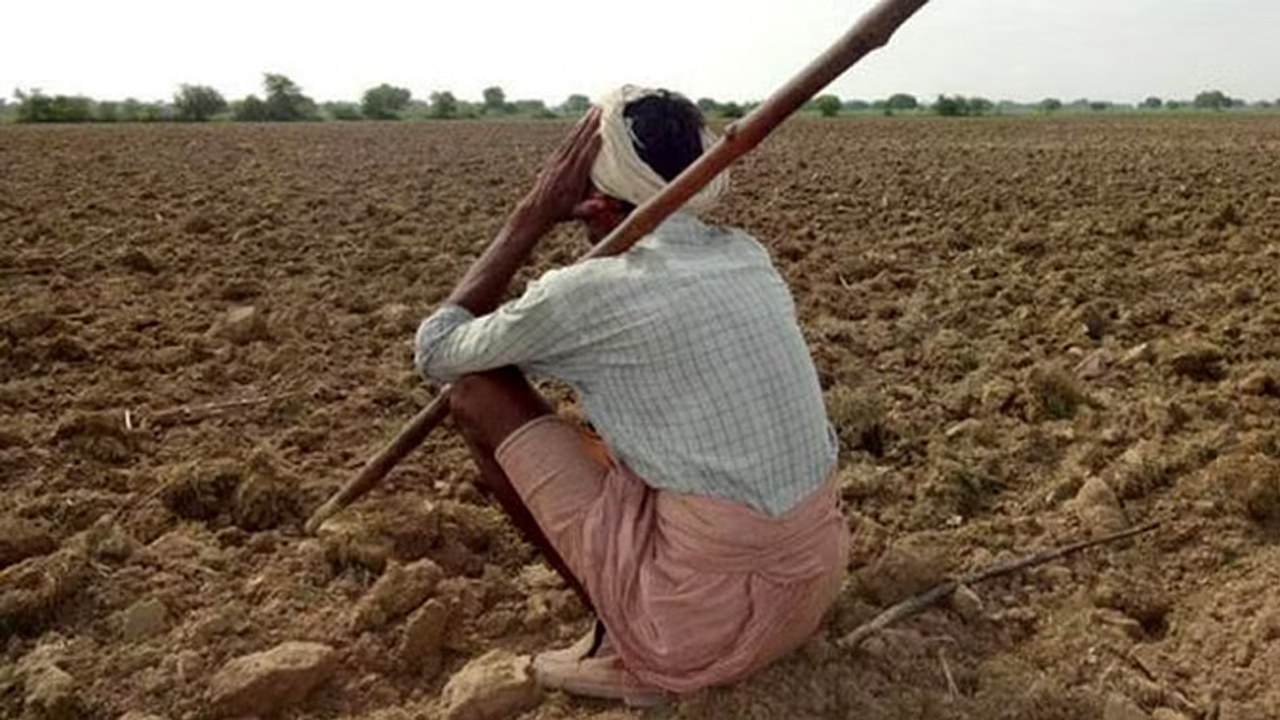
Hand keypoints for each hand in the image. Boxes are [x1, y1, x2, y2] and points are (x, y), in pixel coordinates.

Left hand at [521, 107, 601, 226]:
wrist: (537, 208)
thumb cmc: (560, 212)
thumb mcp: (575, 213)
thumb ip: (587, 209)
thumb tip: (600, 207)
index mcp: (572, 178)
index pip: (584, 156)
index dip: (593, 144)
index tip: (603, 130)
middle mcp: (564, 165)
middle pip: (579, 141)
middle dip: (590, 125)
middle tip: (600, 110)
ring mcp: (558, 160)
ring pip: (573, 138)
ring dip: (583, 123)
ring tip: (594, 110)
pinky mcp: (554, 158)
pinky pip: (567, 141)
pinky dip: (575, 130)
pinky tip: (581, 122)